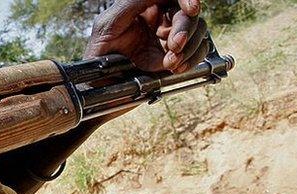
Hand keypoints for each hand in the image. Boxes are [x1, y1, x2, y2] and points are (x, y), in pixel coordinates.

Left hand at [85, 0, 209, 72]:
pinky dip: (192, 60)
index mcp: (147, 6)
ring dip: (190, 47)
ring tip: (170, 62)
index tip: (191, 9)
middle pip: (189, 14)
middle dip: (186, 29)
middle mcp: (161, 20)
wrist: (99, 84)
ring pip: (198, 32)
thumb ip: (132, 2)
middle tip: (175, 46)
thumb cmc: (98, 51)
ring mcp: (168, 39)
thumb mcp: (108, 23)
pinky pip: (196, 52)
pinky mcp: (173, 58)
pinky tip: (177, 68)